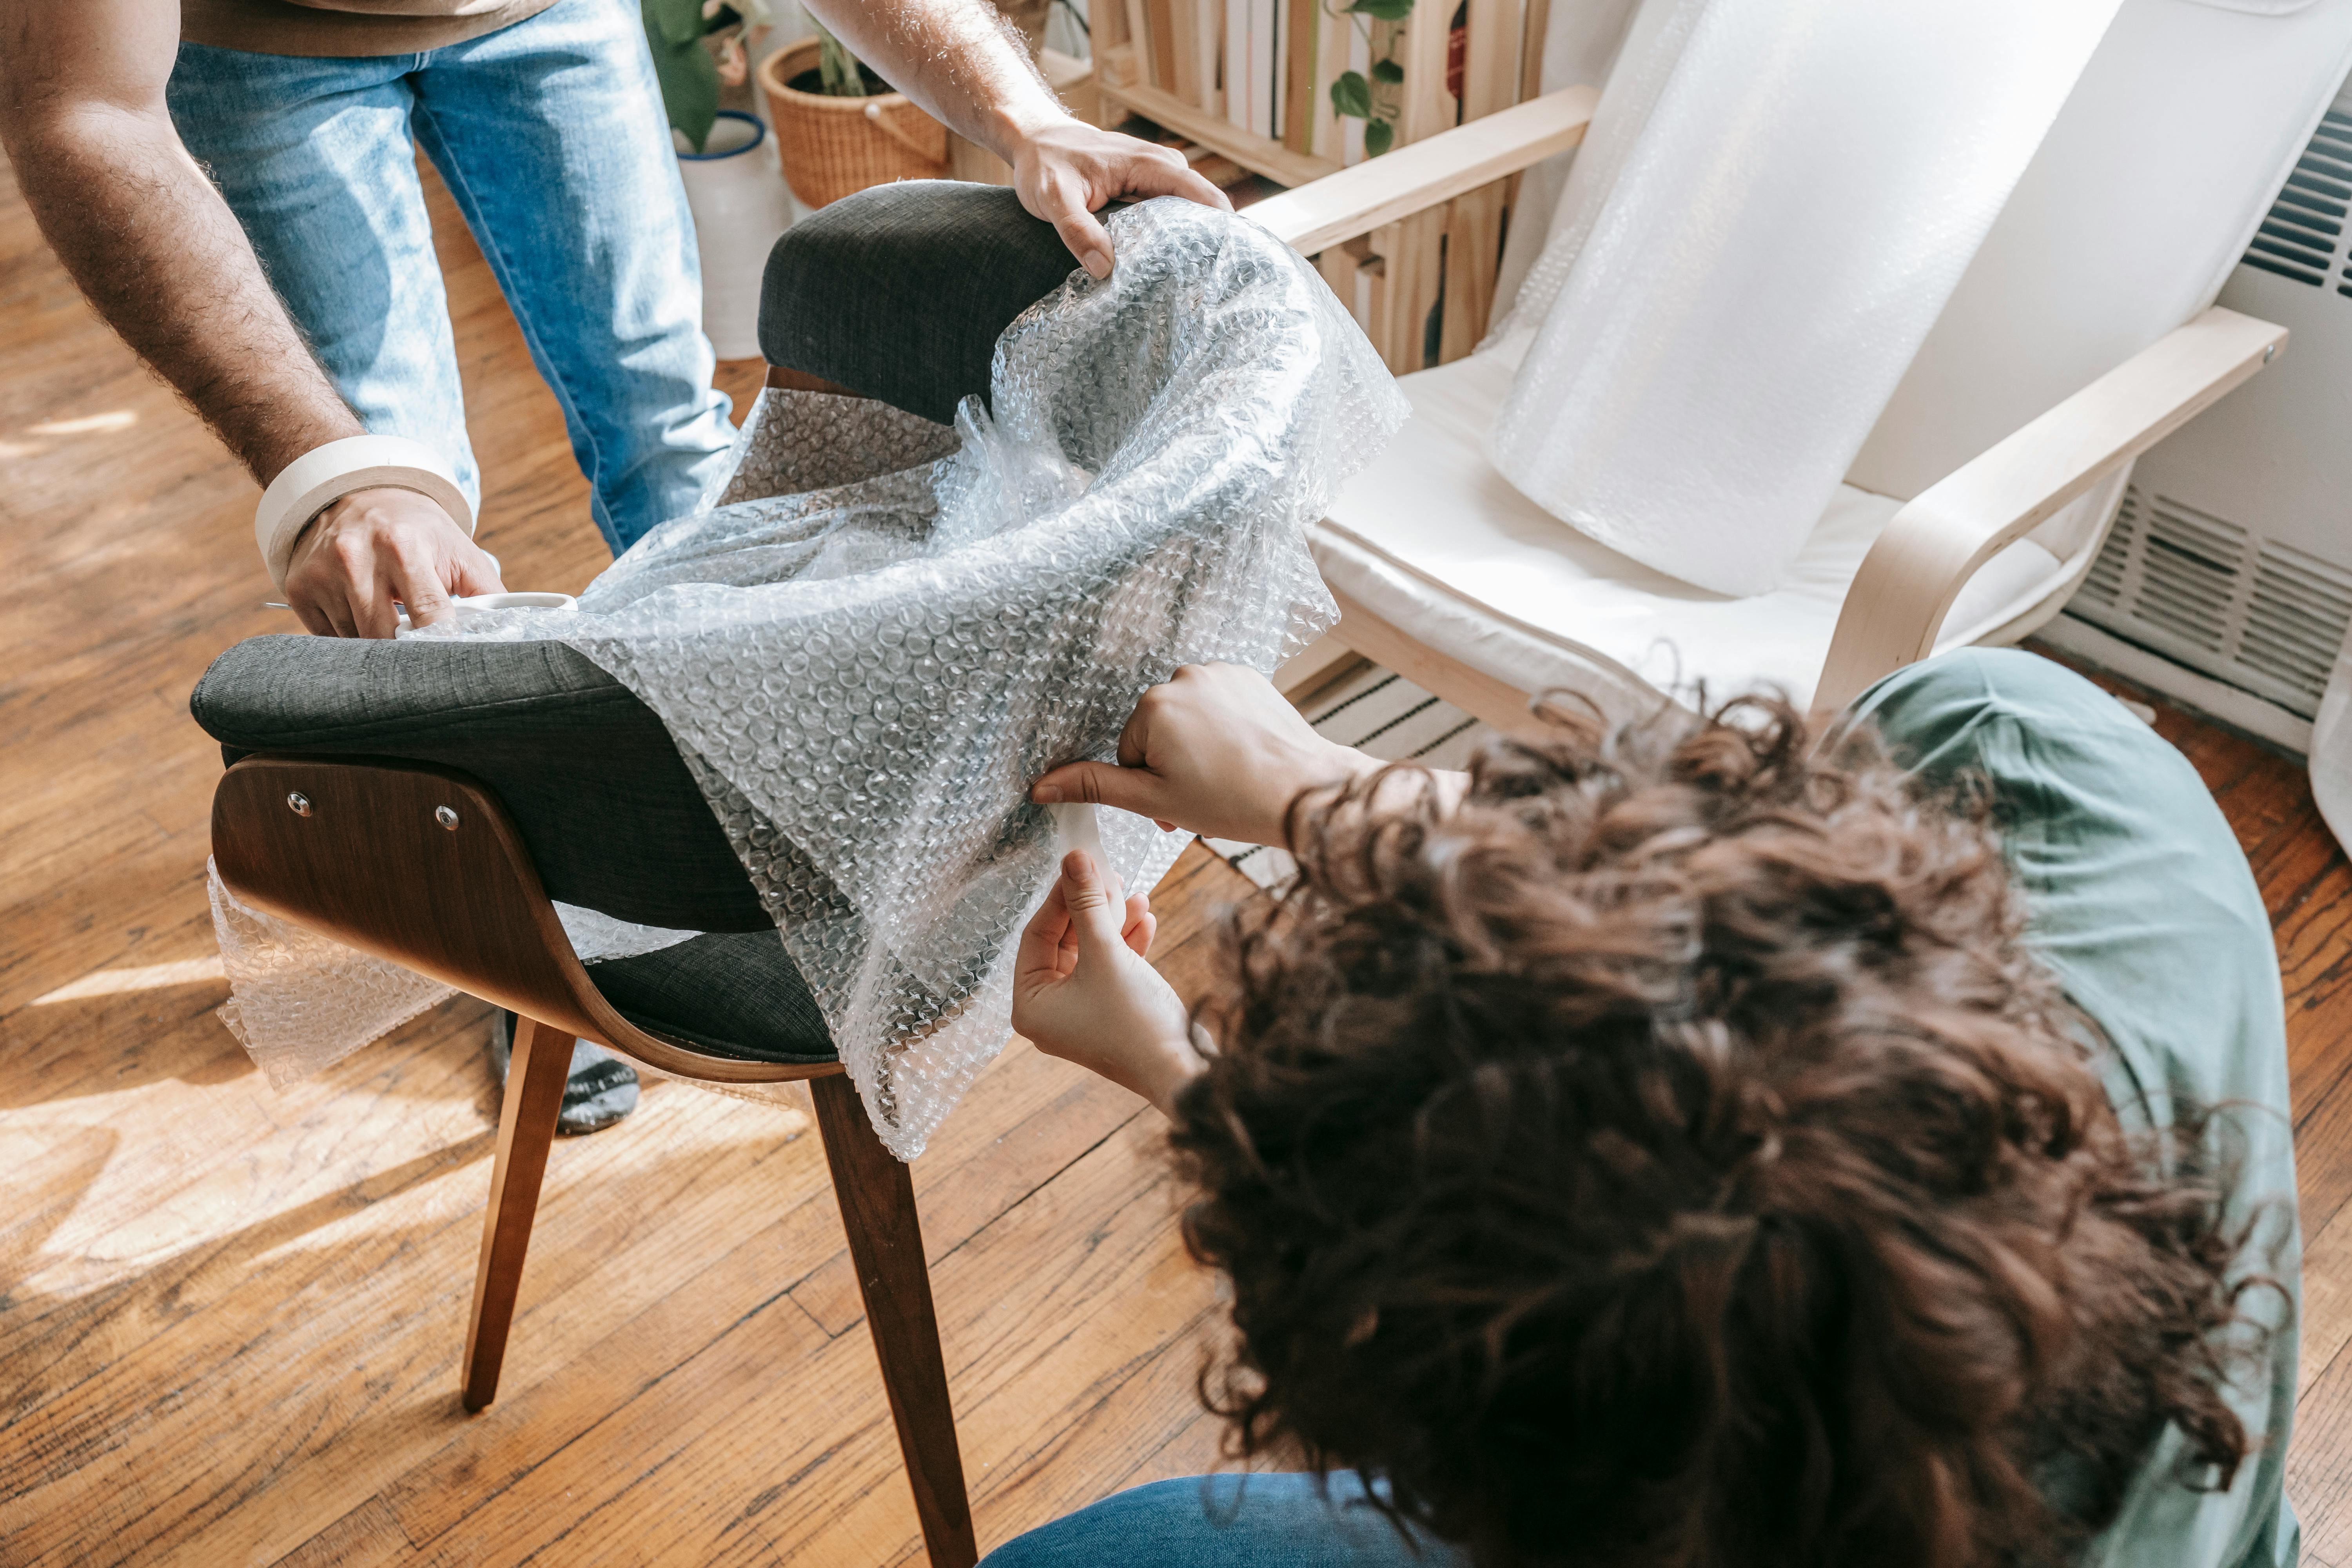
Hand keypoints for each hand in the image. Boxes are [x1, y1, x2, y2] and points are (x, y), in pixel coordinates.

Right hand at [282, 486, 504, 637]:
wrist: (359, 494)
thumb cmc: (419, 530)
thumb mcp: (460, 551)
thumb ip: (487, 594)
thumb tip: (505, 636)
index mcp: (403, 547)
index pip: (428, 616)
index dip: (444, 646)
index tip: (455, 666)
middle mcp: (356, 558)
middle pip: (385, 638)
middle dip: (408, 654)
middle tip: (424, 656)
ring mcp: (322, 574)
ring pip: (356, 643)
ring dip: (378, 646)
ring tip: (391, 620)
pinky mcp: (299, 587)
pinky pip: (329, 638)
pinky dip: (350, 637)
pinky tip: (363, 613)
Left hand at [1007, 116, 1231, 278]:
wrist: (1033, 138)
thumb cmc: (1043, 163)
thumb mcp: (1052, 197)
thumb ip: (1077, 230)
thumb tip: (1105, 270)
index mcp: (1147, 164)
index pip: (1200, 194)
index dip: (1221, 226)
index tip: (1231, 261)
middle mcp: (1160, 165)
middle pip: (1202, 204)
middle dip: (1212, 238)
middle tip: (1214, 283)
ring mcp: (1155, 174)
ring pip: (1188, 209)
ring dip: (1194, 238)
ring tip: (1198, 279)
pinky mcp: (1146, 185)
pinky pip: (1172, 209)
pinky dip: (1174, 232)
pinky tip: (1170, 262)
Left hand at [1012, 849, 1201, 1113]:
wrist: (1183, 1071)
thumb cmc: (1135, 1021)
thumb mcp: (1107, 953)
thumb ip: (1088, 904)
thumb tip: (1074, 858)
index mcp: (1031, 1004)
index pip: (1036, 935)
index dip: (1060, 896)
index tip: (1082, 863)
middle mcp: (1050, 1012)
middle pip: (1063, 942)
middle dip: (1090, 908)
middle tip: (1110, 874)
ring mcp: (1081, 1014)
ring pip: (1090, 953)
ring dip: (1112, 922)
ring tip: (1134, 894)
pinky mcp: (1110, 1014)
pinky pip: (1110, 969)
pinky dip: (1125, 944)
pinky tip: (1146, 919)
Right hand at [1031, 663, 1376, 846]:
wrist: (1303, 791)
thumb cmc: (1230, 800)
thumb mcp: (1153, 800)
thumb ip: (1094, 786)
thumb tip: (1039, 787)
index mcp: (1153, 705)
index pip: (1131, 751)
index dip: (1152, 785)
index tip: (1180, 806)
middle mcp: (1183, 676)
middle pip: (1159, 730)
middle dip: (1174, 764)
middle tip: (1204, 796)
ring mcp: (1218, 672)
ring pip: (1188, 717)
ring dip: (1198, 745)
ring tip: (1227, 775)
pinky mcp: (1248, 675)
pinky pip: (1217, 702)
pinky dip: (1224, 726)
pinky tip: (1244, 752)